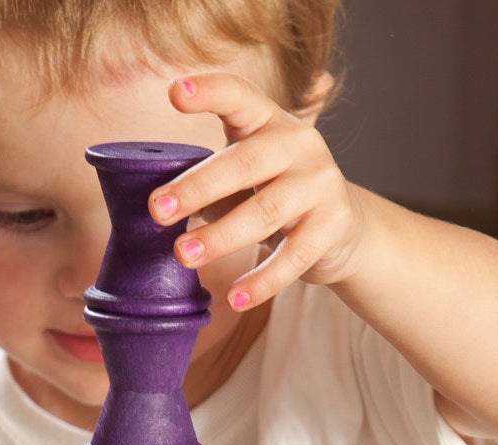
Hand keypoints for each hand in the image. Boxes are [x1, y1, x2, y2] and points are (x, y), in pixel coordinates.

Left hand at [149, 73, 367, 312]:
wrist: (341, 227)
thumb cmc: (276, 196)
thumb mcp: (245, 179)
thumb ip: (209, 184)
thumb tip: (156, 210)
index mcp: (269, 121)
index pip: (239, 96)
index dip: (208, 92)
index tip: (174, 93)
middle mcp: (299, 144)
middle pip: (245, 163)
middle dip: (197, 187)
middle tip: (156, 210)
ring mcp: (320, 183)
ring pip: (265, 212)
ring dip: (220, 237)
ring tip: (183, 256)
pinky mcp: (333, 225)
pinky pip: (292, 258)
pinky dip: (261, 281)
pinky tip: (234, 298)